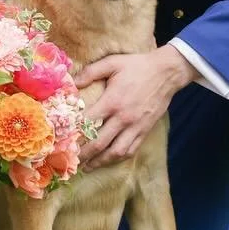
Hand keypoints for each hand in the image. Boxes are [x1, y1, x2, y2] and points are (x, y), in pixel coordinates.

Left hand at [77, 47, 192, 168]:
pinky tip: (109, 160)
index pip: (88, 122)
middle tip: (71, 160)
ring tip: (87, 167)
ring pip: (116, 152)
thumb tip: (72, 82)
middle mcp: (123, 118)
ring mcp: (135, 127)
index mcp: (112, 101)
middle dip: (84, 154)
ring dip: (100, 161)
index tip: (63, 139)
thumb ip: (90, 72)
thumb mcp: (112, 63)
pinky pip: (131, 150)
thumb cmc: (137, 66)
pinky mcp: (145, 131)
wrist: (166, 73)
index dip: (74, 132)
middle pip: (99, 143)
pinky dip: (118, 158)